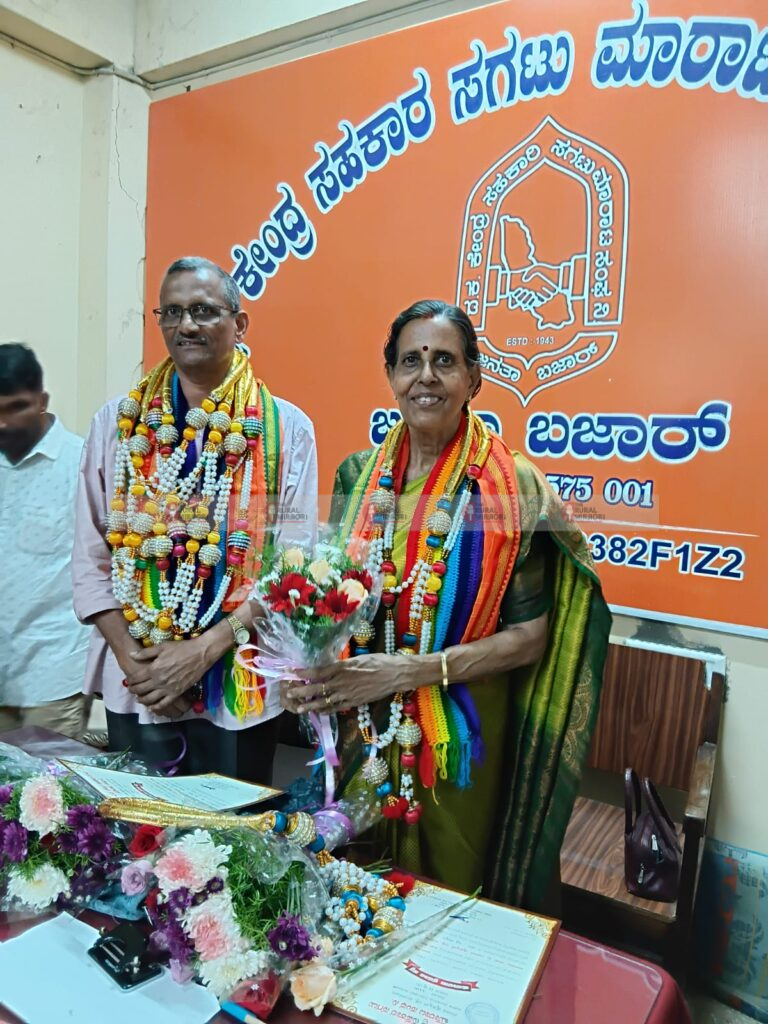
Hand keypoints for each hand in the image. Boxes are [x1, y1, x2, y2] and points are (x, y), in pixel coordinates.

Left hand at [126, 636, 215, 715]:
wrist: (200, 654)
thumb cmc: (181, 648)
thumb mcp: (162, 647)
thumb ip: (145, 653)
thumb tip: (131, 655)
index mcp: (153, 669)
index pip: (136, 678)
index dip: (131, 680)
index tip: (129, 681)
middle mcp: (158, 681)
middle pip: (141, 689)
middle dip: (133, 690)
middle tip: (131, 689)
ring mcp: (167, 689)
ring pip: (149, 699)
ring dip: (141, 700)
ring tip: (139, 698)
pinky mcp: (176, 693)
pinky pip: (163, 704)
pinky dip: (155, 707)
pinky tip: (151, 707)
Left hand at [284, 654, 414, 714]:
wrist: (394, 674)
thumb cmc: (378, 662)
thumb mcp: (356, 659)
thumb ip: (341, 665)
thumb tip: (328, 667)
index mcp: (342, 668)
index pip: (318, 671)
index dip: (303, 673)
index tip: (292, 672)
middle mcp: (342, 682)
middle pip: (317, 688)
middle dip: (301, 691)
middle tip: (289, 693)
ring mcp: (348, 694)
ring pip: (324, 701)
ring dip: (310, 705)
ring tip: (298, 708)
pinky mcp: (354, 703)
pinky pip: (336, 708)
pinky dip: (326, 710)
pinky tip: (318, 711)